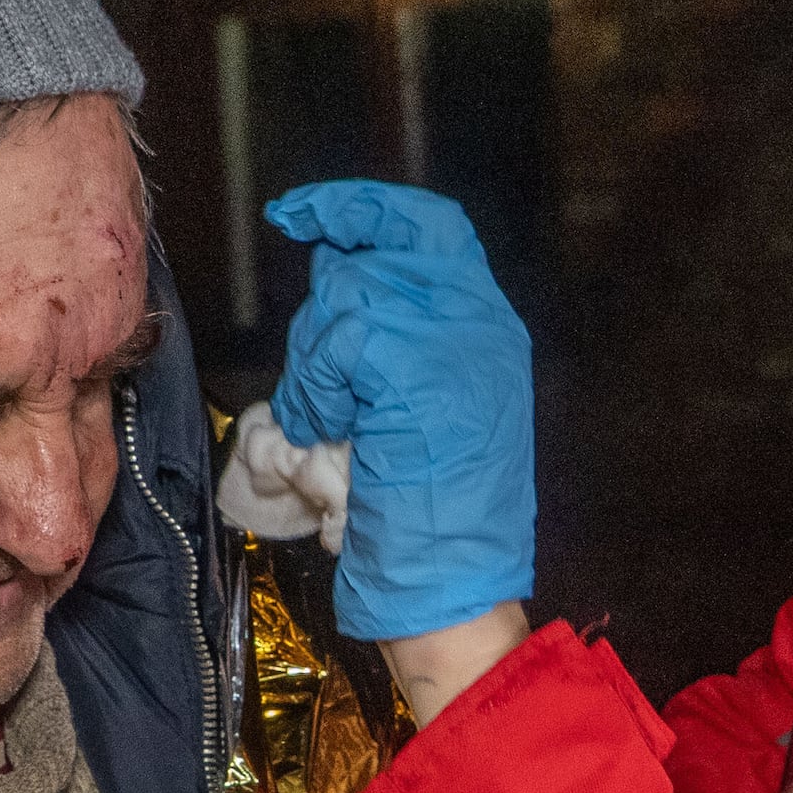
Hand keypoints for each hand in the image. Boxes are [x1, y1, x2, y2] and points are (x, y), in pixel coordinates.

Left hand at [266, 181, 535, 642]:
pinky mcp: (419, 368)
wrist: (451, 584)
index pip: (427, 227)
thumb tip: (337, 279)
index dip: (361, 208)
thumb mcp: (427, 408)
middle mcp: (482, 321)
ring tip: (326, 422)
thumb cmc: (428, 516)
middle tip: (323, 391)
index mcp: (490, 326)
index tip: (302, 214)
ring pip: (349, 298)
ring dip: (315, 364)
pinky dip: (317, 387)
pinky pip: (339, 344)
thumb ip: (400, 339)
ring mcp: (456, 340)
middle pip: (374, 260)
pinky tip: (327, 430)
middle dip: (325, 318)